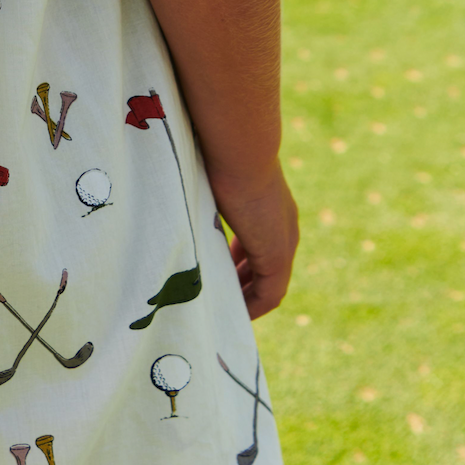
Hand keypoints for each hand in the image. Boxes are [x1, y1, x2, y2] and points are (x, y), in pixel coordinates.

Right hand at [209, 163, 298, 319]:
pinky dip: (253, 305)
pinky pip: (269, 294)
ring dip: (248, 298)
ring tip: (223, 311)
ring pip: (269, 284)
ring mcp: (284, 243)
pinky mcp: (276, 256)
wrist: (241, 151)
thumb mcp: (215, 181)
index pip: (261, 244)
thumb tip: (180, 187)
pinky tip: (234, 313)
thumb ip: (210, 196)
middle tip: (220, 299)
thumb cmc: (220, 155)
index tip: (221, 272)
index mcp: (272, 208)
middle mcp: (285, 227)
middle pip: (267, 269)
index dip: (241, 262)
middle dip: (244, 285)